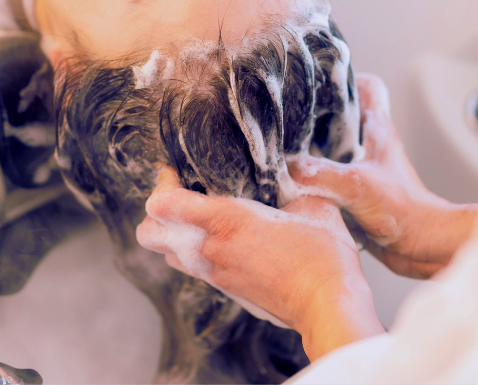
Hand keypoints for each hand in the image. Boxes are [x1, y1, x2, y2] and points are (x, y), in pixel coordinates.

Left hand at [136, 167, 384, 360]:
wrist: (328, 307)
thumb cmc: (324, 255)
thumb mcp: (312, 204)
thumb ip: (292, 183)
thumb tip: (287, 170)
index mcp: (227, 220)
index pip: (164, 204)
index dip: (162, 182)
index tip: (173, 170)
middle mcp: (211, 248)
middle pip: (149, 234)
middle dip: (155, 214)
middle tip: (179, 195)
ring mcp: (215, 273)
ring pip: (168, 253)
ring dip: (174, 235)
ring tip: (198, 217)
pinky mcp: (226, 289)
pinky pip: (193, 267)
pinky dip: (194, 252)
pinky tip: (223, 240)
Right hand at [288, 73, 477, 278]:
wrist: (425, 247)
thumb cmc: (406, 210)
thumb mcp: (357, 185)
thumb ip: (318, 174)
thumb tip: (284, 168)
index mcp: (377, 130)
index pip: (366, 87)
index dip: (344, 78)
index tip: (317, 80)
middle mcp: (370, 146)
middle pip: (342, 116)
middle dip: (315, 115)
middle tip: (288, 117)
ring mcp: (364, 170)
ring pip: (333, 148)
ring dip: (311, 149)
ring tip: (282, 150)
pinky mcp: (357, 194)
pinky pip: (329, 178)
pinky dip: (312, 179)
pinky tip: (292, 185)